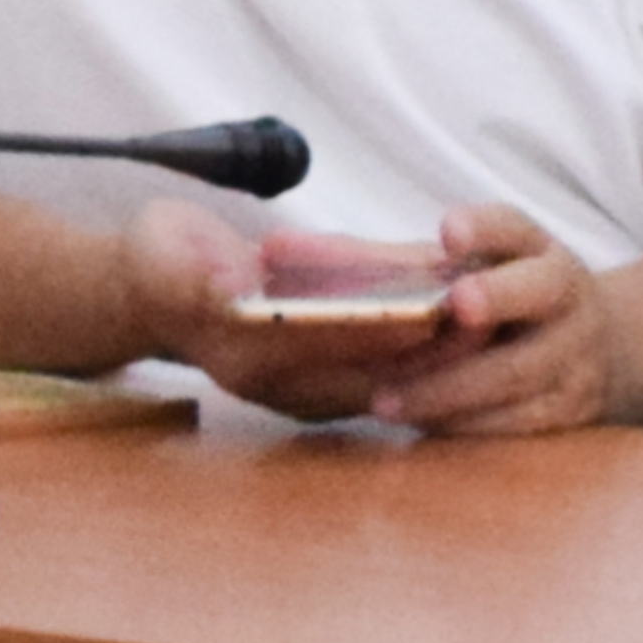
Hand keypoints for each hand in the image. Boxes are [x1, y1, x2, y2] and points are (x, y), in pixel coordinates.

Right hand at [119, 202, 493, 424]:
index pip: (329, 348)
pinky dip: (416, 323)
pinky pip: (379, 348)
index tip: (438, 309)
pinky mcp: (320, 357)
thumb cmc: (155, 268)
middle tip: (489, 317)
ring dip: (434, 340)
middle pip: (370, 366)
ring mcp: (305, 372)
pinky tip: (458, 292)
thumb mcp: (164, 264)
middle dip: (428, 344)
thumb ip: (197, 278)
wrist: (149, 287)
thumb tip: (231, 284)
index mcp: (248, 359)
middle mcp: (285, 379)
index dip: (383, 329)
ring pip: (384, 361)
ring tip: (493, 311)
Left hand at [360, 204, 625, 436]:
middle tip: (422, 332)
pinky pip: (513, 425)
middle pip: (535, 294)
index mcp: (545, 257)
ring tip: (386, 401)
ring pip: (515, 375)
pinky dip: (462, 426)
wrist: (612, 350)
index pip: (516, 229)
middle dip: (489, 300)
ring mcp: (578, 359)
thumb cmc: (527, 305)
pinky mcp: (571, 414)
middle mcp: (571, 300)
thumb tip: (366, 274)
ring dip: (445, 391)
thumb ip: (454, 267)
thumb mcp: (509, 268)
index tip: (449, 232)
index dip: (484, 228)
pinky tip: (420, 424)